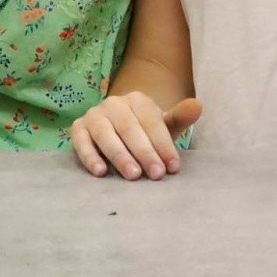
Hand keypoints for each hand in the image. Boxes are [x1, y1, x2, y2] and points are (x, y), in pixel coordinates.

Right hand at [71, 93, 201, 180]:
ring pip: (106, 135)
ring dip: (120, 155)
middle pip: (130, 129)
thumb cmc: (145, 132)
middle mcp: (114, 104)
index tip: (173, 167)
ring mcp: (94, 115)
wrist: (116, 129)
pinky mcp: (78, 129)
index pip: (152, 122)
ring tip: (133, 175)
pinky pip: (81, 142)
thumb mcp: (164, 126)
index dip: (164, 145)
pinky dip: (90, 156)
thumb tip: (197, 106)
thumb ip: (180, 117)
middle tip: (156, 175)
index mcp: (137, 100)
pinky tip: (100, 172)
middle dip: (145, 153)